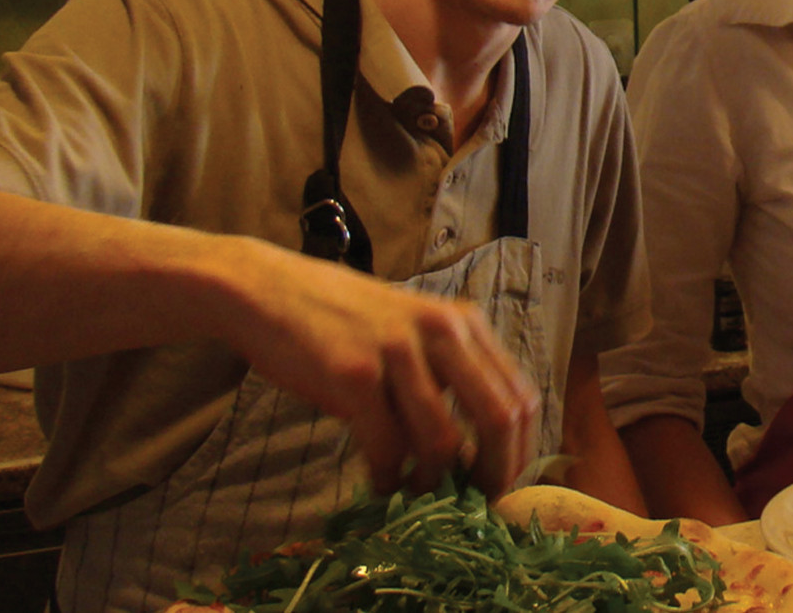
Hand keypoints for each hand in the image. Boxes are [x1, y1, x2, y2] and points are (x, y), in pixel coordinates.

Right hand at [223, 237, 540, 497]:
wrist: (271, 290)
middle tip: (472, 503)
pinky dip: (389, 478)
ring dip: (432, 483)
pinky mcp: (354, 374)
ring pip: (444, 442)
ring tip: (414, 491)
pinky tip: (380, 481)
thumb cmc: (346, 322)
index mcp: (465, 323)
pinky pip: (388, 447)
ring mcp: (399, 351)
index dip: (519, 451)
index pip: (521, 396)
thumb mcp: (414, 335)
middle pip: (500, 419)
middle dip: (493, 474)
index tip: (501, 484)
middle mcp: (442, 331)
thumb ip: (449, 379)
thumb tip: (479, 455)